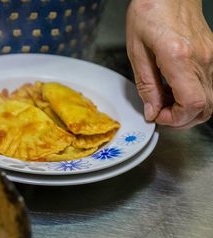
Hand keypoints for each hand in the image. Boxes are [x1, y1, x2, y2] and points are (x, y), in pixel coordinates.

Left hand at [126, 0, 212, 128]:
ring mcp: (212, 57)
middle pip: (205, 107)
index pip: (191, 104)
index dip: (175, 119)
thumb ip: (146, 86)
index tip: (157, 115)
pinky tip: (174, 89)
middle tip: (160, 112)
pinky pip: (208, 86)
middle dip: (181, 119)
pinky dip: (192, 96)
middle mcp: (202, 59)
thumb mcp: (136, 51)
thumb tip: (152, 111)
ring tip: (165, 101)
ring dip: (187, 109)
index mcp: (179, 57)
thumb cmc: (149, 13)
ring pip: (210, 100)